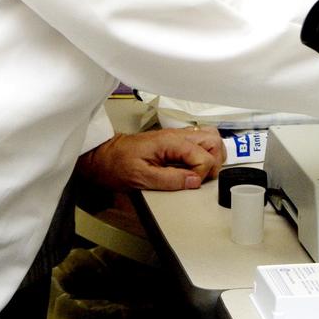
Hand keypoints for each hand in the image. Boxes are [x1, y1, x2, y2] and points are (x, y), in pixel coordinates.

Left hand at [76, 127, 223, 191]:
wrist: (104, 156)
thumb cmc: (118, 163)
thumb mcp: (141, 177)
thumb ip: (170, 179)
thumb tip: (194, 181)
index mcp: (170, 141)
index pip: (204, 155)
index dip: (202, 173)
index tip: (190, 183)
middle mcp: (177, 135)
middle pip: (213, 140)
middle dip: (214, 162)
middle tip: (200, 178)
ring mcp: (177, 137)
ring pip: (210, 138)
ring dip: (212, 157)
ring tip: (199, 173)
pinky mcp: (175, 142)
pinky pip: (199, 143)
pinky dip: (203, 154)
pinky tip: (193, 168)